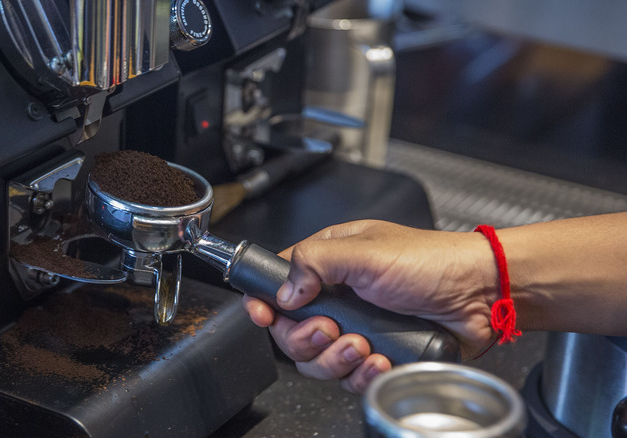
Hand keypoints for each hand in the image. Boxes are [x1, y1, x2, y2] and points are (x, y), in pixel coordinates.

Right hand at [242, 220, 498, 392]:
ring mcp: (356, 328)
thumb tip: (284, 293)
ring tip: (363, 346)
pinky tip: (382, 360)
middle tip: (332, 329)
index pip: (278, 284)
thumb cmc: (431, 262)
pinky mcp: (376, 355)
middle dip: (307, 338)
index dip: (265, 302)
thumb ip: (316, 264)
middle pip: (292, 332)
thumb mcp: (367, 252)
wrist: (480, 294)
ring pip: (318, 361)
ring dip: (336, 359)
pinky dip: (363, 375)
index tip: (262, 314)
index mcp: (329, 263)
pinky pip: (350, 378)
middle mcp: (337, 298)